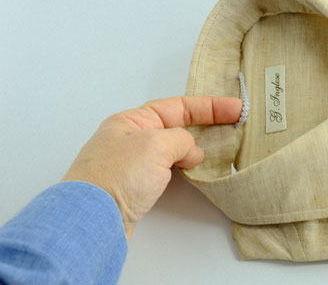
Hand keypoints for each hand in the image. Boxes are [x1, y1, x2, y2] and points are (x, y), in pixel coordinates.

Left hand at [62, 95, 242, 240]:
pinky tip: (194, 173)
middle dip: (205, 125)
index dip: (210, 106)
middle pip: (176, 126)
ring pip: (173, 150)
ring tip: (218, 151)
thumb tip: (191, 152)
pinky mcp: (136, 188)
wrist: (90, 222)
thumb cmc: (117, 177)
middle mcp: (131, 139)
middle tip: (233, 126)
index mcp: (132, 120)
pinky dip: (184, 168)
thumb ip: (181, 140)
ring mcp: (133, 164)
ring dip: (194, 149)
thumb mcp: (156, 145)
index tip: (236, 109)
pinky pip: (167, 170)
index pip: (178, 106)